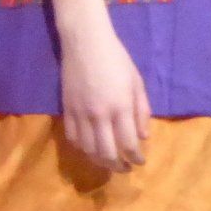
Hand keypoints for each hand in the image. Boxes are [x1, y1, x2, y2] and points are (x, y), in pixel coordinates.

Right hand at [58, 15, 149, 172]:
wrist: (85, 42)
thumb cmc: (116, 58)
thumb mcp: (137, 82)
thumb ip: (141, 110)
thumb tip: (143, 137)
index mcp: (120, 106)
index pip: (128, 143)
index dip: (136, 157)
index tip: (140, 161)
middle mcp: (100, 114)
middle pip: (107, 153)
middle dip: (119, 166)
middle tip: (126, 169)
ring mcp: (80, 113)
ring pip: (88, 150)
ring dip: (100, 161)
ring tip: (109, 162)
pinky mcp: (67, 109)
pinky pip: (73, 138)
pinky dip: (82, 149)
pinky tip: (90, 149)